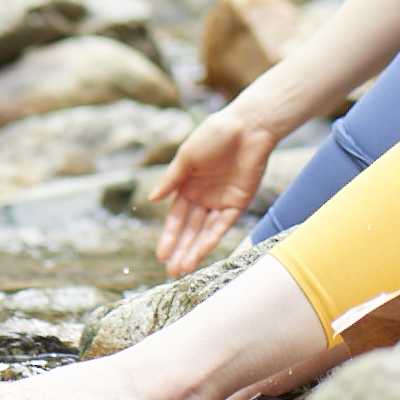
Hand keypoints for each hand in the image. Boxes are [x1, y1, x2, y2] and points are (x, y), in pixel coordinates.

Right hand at [147, 108, 279, 275]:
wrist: (248, 126)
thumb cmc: (215, 134)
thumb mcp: (187, 156)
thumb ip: (172, 179)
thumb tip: (152, 199)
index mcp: (188, 185)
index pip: (176, 217)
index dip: (168, 236)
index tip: (160, 256)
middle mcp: (203, 196)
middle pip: (190, 229)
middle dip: (180, 250)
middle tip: (171, 273)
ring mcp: (221, 201)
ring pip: (205, 231)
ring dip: (195, 250)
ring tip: (183, 269)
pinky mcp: (239, 202)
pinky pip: (223, 225)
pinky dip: (212, 239)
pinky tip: (201, 252)